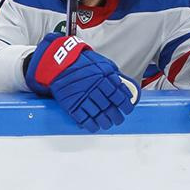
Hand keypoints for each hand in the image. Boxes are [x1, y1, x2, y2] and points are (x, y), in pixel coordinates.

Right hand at [24, 33, 139, 132]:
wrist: (61, 64)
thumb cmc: (85, 63)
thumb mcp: (104, 65)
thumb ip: (115, 77)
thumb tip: (127, 89)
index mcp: (105, 77)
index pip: (119, 95)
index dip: (125, 105)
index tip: (128, 110)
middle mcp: (94, 88)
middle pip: (108, 107)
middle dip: (116, 116)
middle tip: (119, 120)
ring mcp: (82, 97)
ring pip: (96, 114)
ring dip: (104, 122)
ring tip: (108, 124)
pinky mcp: (70, 104)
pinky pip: (82, 118)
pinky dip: (90, 124)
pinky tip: (95, 127)